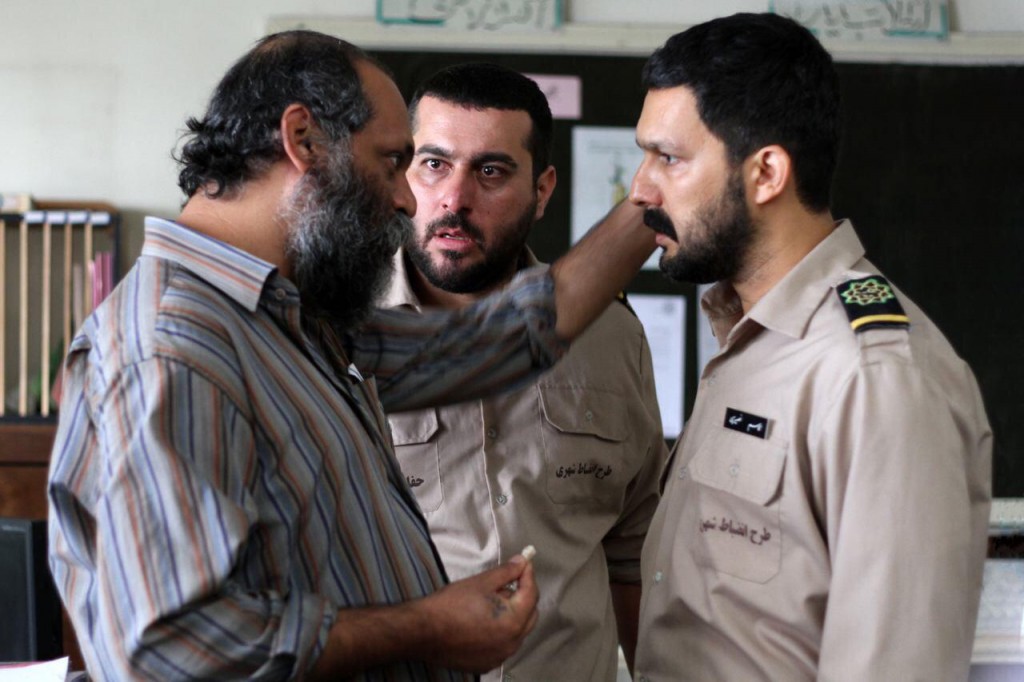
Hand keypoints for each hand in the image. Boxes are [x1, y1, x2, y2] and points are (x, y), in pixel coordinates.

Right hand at [417, 554, 538, 672]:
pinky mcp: (488, 664)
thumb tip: (521, 562)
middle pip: (530, 615)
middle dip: (523, 596)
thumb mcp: (481, 582)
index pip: (532, 594)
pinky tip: (483, 622)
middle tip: (507, 583)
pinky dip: (500, 633)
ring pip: (518, 632)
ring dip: (512, 615)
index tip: (524, 564)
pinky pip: (503, 645)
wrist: (423, 631)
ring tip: (491, 603)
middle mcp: (511, 643)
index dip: (528, 575)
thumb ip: (506, 572)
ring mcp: (500, 656)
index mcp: (513, 621)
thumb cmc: (450, 605)